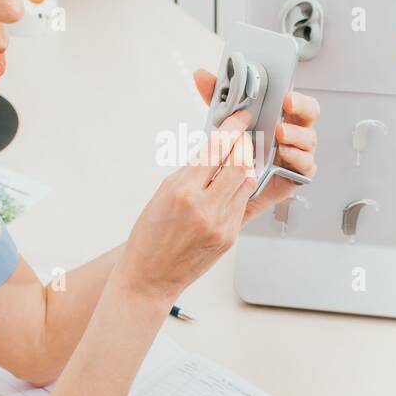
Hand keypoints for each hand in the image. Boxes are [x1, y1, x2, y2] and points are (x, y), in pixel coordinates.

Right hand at [115, 108, 255, 304]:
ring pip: (247, 183)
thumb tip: (213, 150)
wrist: (150, 277)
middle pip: (239, 164)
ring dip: (246, 166)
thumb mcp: (162, 193)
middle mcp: (205, 207)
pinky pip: (242, 204)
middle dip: (244, 144)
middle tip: (244, 134)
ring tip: (240, 157)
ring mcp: (221, 224)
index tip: (239, 118)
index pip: (216, 150)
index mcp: (183, 191)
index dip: (231, 129)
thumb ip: (190, 171)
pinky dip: (240, 190)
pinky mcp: (230, 237)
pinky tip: (233, 184)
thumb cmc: (149, 236)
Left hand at [193, 68, 318, 223]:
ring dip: (295, 134)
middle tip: (286, 104)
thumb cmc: (239, 151)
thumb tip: (200, 75)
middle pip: (310, 113)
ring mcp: (299, 152)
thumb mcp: (226, 122)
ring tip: (279, 133)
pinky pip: (305, 164)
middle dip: (301, 106)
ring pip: (308, 139)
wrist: (236, 187)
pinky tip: (283, 154)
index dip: (295, 95)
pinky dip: (296, 158)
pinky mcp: (297, 173)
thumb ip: (217, 99)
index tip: (284, 93)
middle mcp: (295, 131)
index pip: (297, 99)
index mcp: (283, 115)